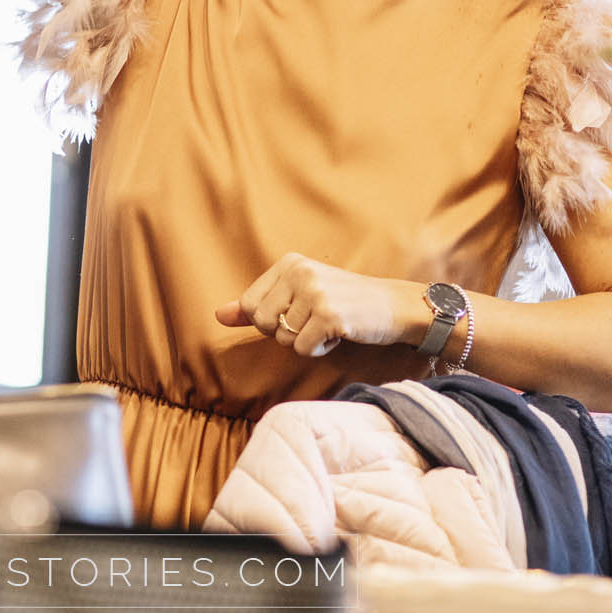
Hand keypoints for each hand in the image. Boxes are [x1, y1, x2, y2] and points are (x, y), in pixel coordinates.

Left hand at [214, 253, 408, 358]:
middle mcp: (299, 272)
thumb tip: (218, 315)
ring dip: (306, 341)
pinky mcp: (329, 315)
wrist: (393, 306)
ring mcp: (314, 292)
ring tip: (329, 325)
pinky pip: (302, 349)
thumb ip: (257, 305)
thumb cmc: (344, 302)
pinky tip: (339, 333)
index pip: (249, 305)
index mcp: (288, 263)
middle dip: (285, 333)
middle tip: (313, 321)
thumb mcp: (298, 295)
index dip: (269, 320)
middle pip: (263, 323)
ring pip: (283, 339)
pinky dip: (319, 349)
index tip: (296, 313)